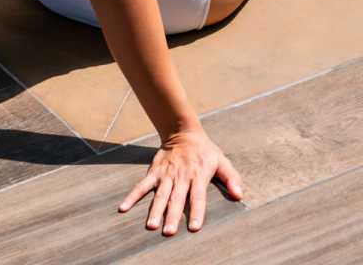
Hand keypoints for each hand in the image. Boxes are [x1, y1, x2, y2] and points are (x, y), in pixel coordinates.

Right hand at [117, 126, 243, 235]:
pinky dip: (133, 196)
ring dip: (155, 210)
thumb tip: (239, 195)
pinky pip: (142, 185)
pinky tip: (123, 208)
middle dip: (172, 216)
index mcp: (198, 176)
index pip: (198, 197)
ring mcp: (166, 175)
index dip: (197, 212)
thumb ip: (231, 178)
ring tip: (150, 226)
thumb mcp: (221, 161)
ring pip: (160, 195)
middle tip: (168, 232)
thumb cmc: (205, 151)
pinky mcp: (154, 172)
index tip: (194, 228)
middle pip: (177, 199)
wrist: (183, 131)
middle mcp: (181, 177)